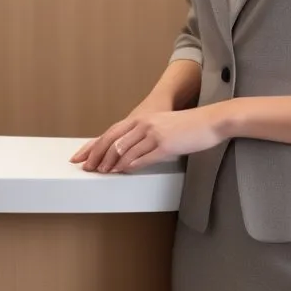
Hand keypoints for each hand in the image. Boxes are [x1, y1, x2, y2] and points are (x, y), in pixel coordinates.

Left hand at [70, 102, 229, 173]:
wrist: (208, 121)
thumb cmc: (187, 126)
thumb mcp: (162, 126)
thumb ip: (145, 135)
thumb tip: (128, 152)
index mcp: (142, 118)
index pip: (111, 132)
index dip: (94, 145)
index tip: (81, 155)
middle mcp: (144, 123)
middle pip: (113, 140)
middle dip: (98, 155)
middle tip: (87, 167)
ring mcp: (154, 134)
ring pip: (125, 150)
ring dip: (112, 163)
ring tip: (103, 172)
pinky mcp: (165, 145)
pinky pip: (143, 157)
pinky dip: (130, 165)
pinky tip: (122, 171)